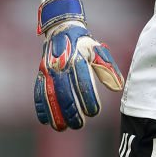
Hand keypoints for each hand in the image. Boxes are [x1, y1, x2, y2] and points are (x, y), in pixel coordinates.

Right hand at [33, 0, 123, 130]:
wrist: (60, 28)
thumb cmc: (83, 44)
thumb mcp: (98, 52)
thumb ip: (108, 69)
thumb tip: (118, 88)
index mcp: (77, 58)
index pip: (82, 83)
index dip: (88, 99)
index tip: (94, 112)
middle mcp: (61, 64)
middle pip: (64, 92)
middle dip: (71, 111)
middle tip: (79, 125)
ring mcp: (48, 70)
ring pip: (49, 95)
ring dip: (55, 113)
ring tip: (62, 128)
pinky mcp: (40, 73)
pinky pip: (38, 92)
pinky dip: (40, 107)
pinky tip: (45, 121)